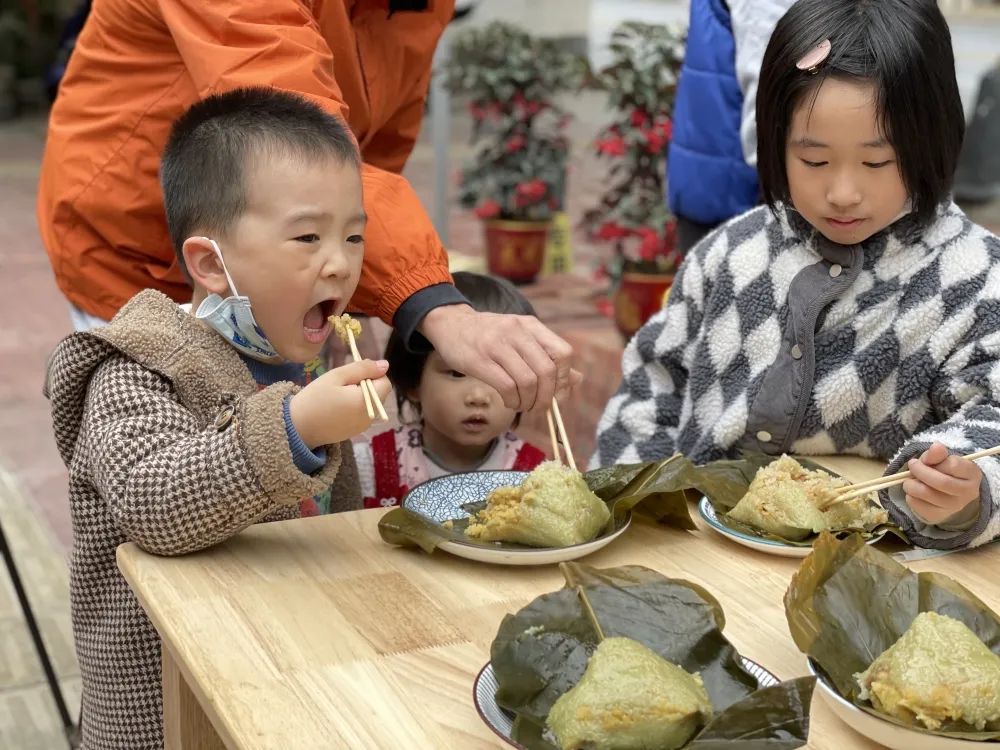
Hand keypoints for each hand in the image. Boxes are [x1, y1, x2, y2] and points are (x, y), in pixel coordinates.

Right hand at [288, 359, 390, 448]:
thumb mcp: (336, 376)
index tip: (352, 374)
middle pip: (379, 393)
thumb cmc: (314, 399)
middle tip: (341, 384)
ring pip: (371, 403)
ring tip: (337, 396)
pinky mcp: (355, 432)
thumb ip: (362, 368)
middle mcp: (371, 416)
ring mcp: (364, 426)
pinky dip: (354, 407)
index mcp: (368, 401)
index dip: (371, 374)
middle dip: (365, 384)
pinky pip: (362, 413)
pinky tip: (336, 407)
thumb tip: (385, 364)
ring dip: (359, 395)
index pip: (385, 382)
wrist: (297, 428)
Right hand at [418, 304, 581, 410]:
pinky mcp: (480, 360)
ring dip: (529, 402)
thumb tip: (577, 380)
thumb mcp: (522, 338)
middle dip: (547, 397)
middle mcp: (517, 332)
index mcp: (531, 326)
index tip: (557, 394)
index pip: (563, 353)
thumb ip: (548, 357)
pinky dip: (513, 401)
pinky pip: (507, 387)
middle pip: (547, 371)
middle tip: (539, 408)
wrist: (450, 323)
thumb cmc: (489, 335)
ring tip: (523, 405)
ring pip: (528, 381)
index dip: (565, 379)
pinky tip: (510, 402)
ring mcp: (498, 345)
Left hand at [902, 442, 981, 524]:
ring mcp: (954, 507)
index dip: (932, 460)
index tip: (921, 460)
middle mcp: (967, 493)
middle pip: (941, 482)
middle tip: (912, 466)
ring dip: (911, 484)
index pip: (952, 465)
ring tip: (910, 479)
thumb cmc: (945, 471)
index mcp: (972, 474)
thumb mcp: (943, 459)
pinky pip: (917, 505)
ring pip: (927, 494)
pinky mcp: (938, 516)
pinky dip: (910, 496)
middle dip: (920, 471)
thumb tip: (936, 447)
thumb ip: (937, 453)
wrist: (947, 494)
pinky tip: (914, 491)